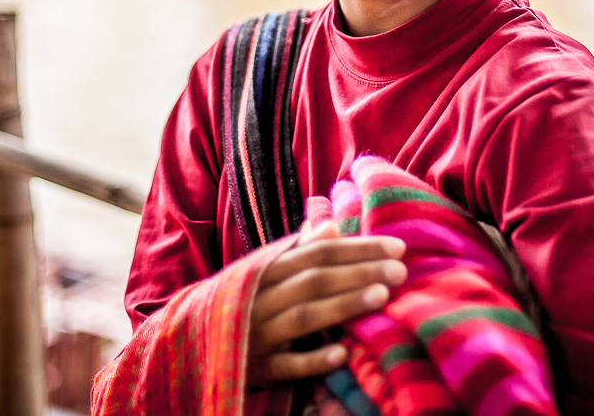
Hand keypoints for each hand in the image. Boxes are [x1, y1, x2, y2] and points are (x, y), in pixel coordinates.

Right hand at [246, 221, 406, 388]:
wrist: (193, 344)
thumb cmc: (244, 302)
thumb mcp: (264, 272)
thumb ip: (297, 250)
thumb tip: (331, 224)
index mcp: (267, 269)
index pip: (318, 252)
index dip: (357, 248)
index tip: (397, 247)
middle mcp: (261, 296)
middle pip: (315, 279)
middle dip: (359, 272)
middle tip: (400, 270)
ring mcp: (258, 333)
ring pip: (304, 316)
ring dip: (343, 305)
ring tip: (382, 296)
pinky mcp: (258, 368)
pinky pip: (287, 364)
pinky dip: (313, 360)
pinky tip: (342, 353)